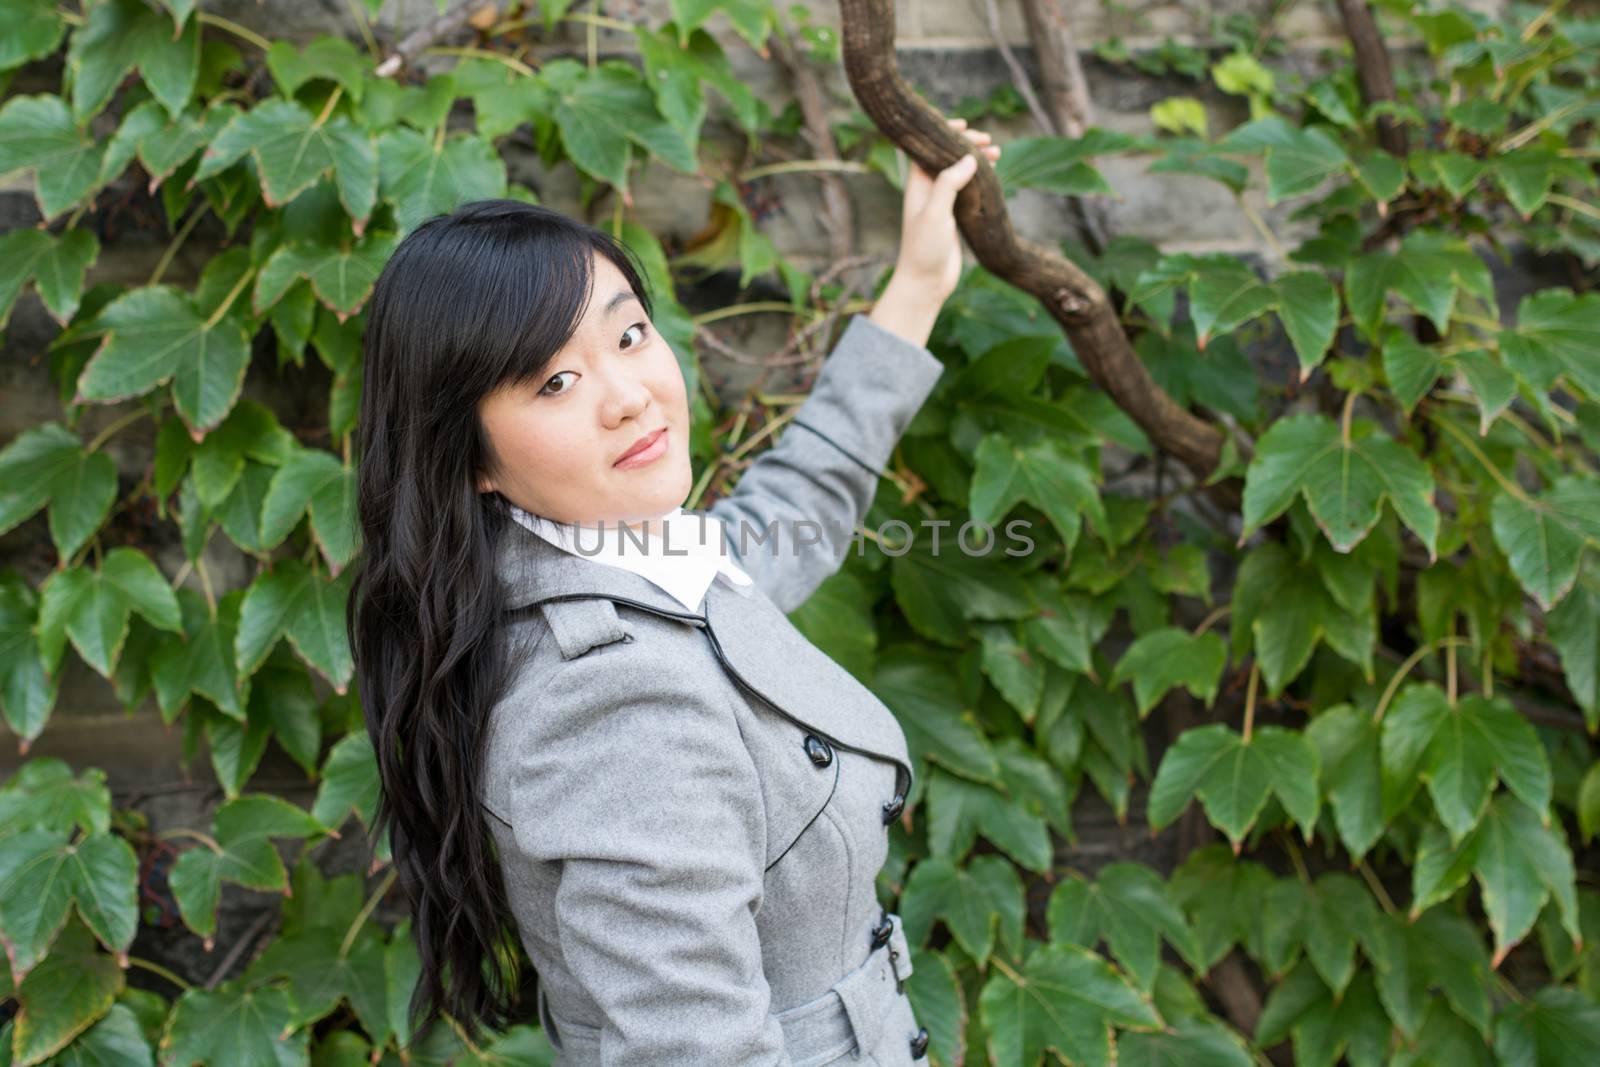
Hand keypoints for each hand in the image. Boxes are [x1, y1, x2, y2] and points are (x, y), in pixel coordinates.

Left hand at [894, 117, 999, 301]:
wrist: (925, 283)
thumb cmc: (924, 249)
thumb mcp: (936, 213)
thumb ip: (949, 183)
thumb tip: (969, 158)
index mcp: (918, 184)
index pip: (929, 149)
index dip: (945, 133)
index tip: (964, 125)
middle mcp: (929, 191)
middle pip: (948, 157)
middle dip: (967, 145)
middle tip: (990, 142)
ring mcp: (942, 204)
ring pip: (961, 173)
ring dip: (977, 162)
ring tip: (999, 155)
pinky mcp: (954, 217)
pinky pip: (969, 190)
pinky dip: (981, 180)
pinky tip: (995, 177)